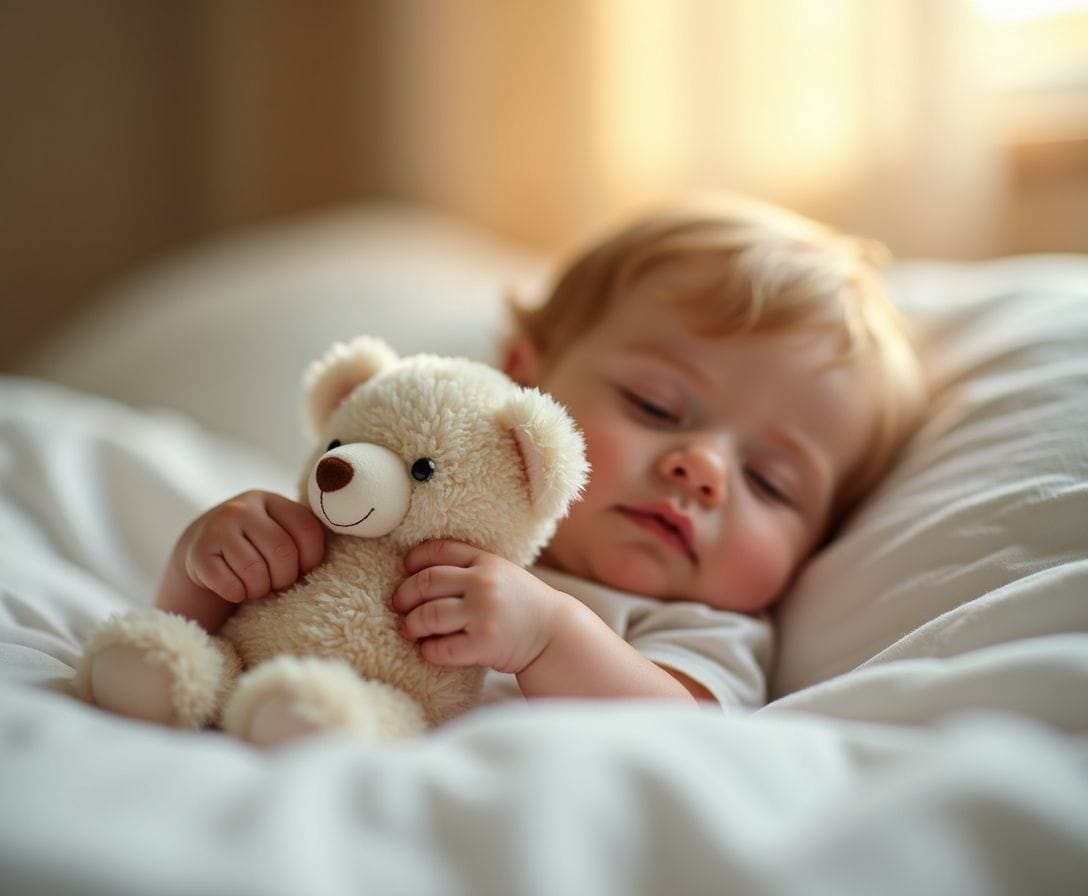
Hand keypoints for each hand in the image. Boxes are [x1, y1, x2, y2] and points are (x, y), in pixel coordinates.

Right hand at [177, 491, 324, 603]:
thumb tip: (333, 564)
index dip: (312, 558)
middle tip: (278, 583)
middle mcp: (243, 508)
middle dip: (285, 578)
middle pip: (282, 552)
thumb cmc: (255, 545)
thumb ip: (302, 536)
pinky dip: (238, 594)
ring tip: (257, 585)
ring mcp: (217, 528)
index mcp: (271, 500)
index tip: (305, 569)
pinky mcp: (198, 553)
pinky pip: (229, 585)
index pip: (307, 529)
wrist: (203, 547)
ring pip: (255, 571)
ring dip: (260, 589)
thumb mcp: (278, 530)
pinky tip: (236, 588)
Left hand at [392, 540, 561, 673]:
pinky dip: (428, 651)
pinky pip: (441, 648)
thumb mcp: (501, 573)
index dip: (414, 560)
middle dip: (405, 595)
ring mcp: (484, 613)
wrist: (554, 633)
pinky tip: (429, 650)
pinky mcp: (484, 644)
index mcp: (486, 561)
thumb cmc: (520, 604)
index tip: (406, 571)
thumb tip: (416, 573)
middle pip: (426, 582)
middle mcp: (484, 583)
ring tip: (410, 630)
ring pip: (428, 616)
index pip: (439, 550)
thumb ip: (469, 568)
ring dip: (411, 625)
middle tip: (399, 606)